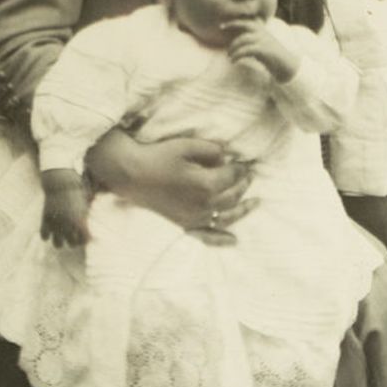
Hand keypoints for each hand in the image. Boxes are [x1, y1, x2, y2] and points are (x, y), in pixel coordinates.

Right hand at [40, 169, 90, 247]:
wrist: (61, 182)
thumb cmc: (76, 193)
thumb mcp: (85, 206)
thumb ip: (85, 221)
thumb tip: (91, 236)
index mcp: (80, 222)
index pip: (84, 241)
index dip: (85, 239)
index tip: (85, 236)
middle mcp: (68, 225)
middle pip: (72, 245)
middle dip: (74, 241)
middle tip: (73, 235)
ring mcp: (55, 223)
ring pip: (58, 245)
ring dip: (61, 241)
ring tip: (62, 235)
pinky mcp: (45, 219)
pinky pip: (44, 236)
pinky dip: (47, 235)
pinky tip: (51, 230)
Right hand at [84, 130, 253, 237]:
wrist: (131, 174)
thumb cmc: (158, 157)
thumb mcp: (187, 145)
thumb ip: (211, 150)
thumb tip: (227, 157)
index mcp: (206, 185)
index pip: (233, 177)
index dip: (240, 168)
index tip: (244, 162)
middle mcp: (203, 205)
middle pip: (232, 196)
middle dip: (243, 184)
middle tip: (249, 175)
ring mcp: (194, 218)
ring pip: (226, 216)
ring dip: (243, 209)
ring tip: (256, 202)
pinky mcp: (184, 224)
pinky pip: (206, 236)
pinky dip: (221, 240)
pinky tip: (234, 242)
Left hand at [226, 21, 297, 83]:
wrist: (287, 66)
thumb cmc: (272, 57)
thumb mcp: (263, 45)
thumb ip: (253, 40)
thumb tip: (240, 40)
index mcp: (263, 30)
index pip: (247, 21)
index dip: (234, 22)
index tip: (221, 26)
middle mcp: (263, 32)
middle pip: (245, 25)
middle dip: (232, 28)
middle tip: (223, 37)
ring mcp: (264, 40)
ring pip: (243, 39)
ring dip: (233, 49)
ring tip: (229, 57)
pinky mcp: (264, 49)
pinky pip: (246, 50)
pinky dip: (237, 55)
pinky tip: (233, 61)